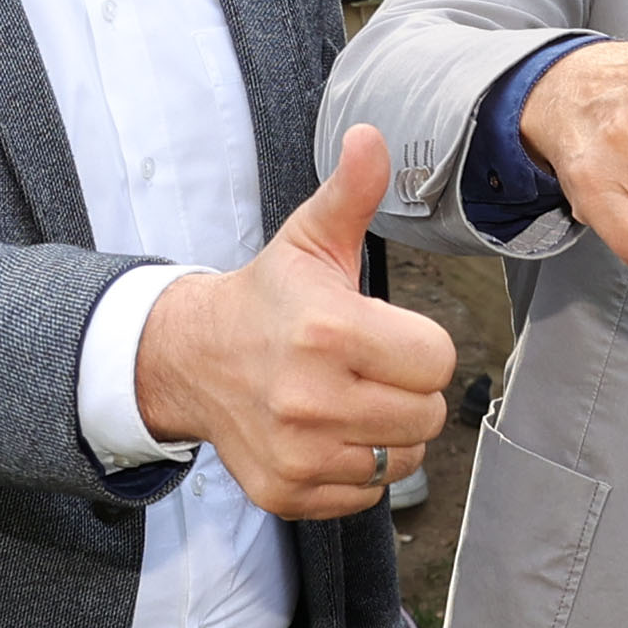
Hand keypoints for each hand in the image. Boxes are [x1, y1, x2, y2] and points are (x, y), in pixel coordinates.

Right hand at [133, 129, 458, 515]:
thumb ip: (352, 191)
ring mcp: (296, 452)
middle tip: (366, 368)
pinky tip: (327, 432)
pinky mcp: (286, 492)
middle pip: (425, 415)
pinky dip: (357, 467)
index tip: (382, 333)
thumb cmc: (269, 298)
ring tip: (348, 398)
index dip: (417, 345)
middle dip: (406, 389)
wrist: (192, 359)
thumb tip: (371, 135)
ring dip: (386, 431)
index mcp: (327, 330)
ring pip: (400, 458)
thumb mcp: (311, 238)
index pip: (435, 360)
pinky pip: (365, 493)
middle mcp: (309, 398)